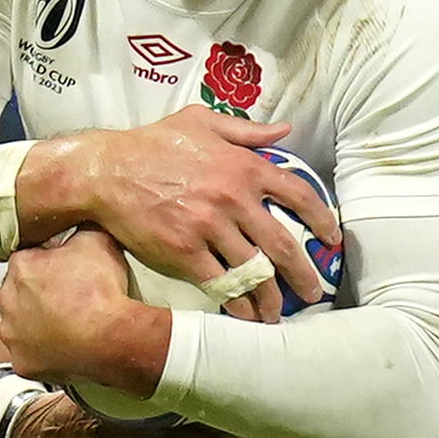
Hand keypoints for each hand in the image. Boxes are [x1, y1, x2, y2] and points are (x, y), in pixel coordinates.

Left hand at [0, 227, 175, 398]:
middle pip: (20, 293)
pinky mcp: (22, 363)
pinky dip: (44, 352)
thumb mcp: (97, 240)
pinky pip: (30, 356)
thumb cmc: (102, 291)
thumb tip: (81, 218)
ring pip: (21, 326)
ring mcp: (12, 335)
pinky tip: (65, 346)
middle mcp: (6, 300)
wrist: (113, 338)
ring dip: (39, 324)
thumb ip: (80, 226)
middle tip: (70, 299)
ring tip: (68, 324)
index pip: (29, 259)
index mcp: (20, 267)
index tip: (69, 272)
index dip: (51, 264)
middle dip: (40, 295)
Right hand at [19, 105, 336, 305]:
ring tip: (279, 314)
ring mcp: (210, 228)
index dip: (322, 219)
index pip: (299, 194)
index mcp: (244, 166)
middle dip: (304, 274)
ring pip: (255, 272)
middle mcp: (233, 199)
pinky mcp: (185, 254)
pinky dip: (238, 304)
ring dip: (271, 298)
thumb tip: (285, 130)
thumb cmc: (154, 143)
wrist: (107, 171)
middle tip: (315, 292)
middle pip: (283, 245)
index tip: (331, 238)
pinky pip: (221, 285)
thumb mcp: (202, 121)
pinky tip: (246, 316)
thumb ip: (246, 129)